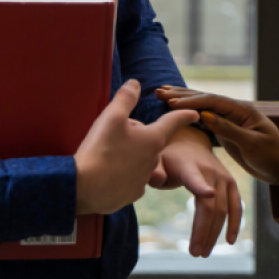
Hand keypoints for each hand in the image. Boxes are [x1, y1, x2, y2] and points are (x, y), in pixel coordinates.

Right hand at [74, 80, 199, 215]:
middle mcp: (154, 161)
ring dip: (131, 156)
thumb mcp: (111, 116)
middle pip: (150, 142)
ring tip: (108, 154)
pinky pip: (130, 179)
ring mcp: (143, 180)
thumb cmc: (100, 149)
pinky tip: (107, 173)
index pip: (172, 122)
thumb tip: (135, 83)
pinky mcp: (131, 195)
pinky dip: (122, 174)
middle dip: (139, 136)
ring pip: (140, 161)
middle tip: (115, 135)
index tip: (195, 114)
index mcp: (153, 139)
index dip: (184, 115)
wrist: (83, 188)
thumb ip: (126, 98)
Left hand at [149, 128, 242, 256]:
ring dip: (215, 233)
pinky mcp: (231, 183)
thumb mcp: (157, 161)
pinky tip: (229, 241)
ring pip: (223, 210)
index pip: (195, 178)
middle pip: (210, 205)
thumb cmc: (170, 158)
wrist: (190, 143)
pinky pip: (236, 205)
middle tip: (195, 253)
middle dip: (203, 231)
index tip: (208, 195)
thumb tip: (156, 179)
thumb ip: (155, 171)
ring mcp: (223, 177)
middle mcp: (211, 172)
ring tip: (203, 252)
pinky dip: (235, 223)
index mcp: (190, 167)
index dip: (201, 186)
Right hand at [155, 86, 278, 186]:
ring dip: (182, 99)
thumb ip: (229, 130)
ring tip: (161, 94)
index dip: (191, 101)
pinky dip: (188, 111)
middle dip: (181, 94)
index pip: (212, 101)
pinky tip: (175, 109)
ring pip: (202, 105)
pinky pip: (204, 115)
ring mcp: (229, 117)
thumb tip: (206, 115)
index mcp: (242, 110)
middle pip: (204, 98)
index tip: (171, 103)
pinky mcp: (225, 127)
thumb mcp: (251, 144)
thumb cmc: (270, 156)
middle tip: (159, 92)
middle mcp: (234, 110)